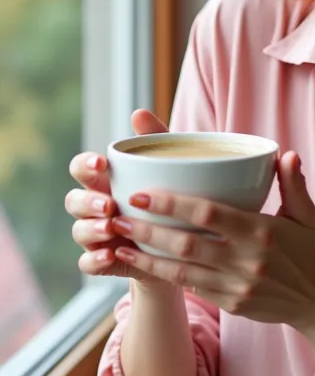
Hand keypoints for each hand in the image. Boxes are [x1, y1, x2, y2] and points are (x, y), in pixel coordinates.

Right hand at [65, 109, 169, 282]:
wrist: (179, 243)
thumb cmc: (166, 196)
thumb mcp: (166, 167)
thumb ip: (153, 140)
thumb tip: (139, 113)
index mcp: (104, 181)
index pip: (81, 168)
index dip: (85, 165)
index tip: (101, 164)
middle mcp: (94, 207)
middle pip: (74, 201)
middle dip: (88, 202)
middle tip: (110, 204)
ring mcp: (96, 235)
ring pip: (79, 230)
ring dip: (92, 229)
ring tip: (112, 228)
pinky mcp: (103, 260)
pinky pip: (87, 263)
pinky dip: (94, 260)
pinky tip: (108, 256)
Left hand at [109, 151, 314, 338]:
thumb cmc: (309, 250)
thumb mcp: (306, 215)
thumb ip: (293, 184)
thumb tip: (285, 154)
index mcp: (262, 231)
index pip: (209, 213)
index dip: (173, 204)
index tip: (143, 193)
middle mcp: (247, 260)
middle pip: (188, 243)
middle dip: (149, 230)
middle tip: (118, 216)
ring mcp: (238, 285)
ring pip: (183, 270)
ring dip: (148, 258)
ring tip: (118, 244)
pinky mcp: (232, 304)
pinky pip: (193, 288)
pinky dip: (167, 276)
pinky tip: (144, 265)